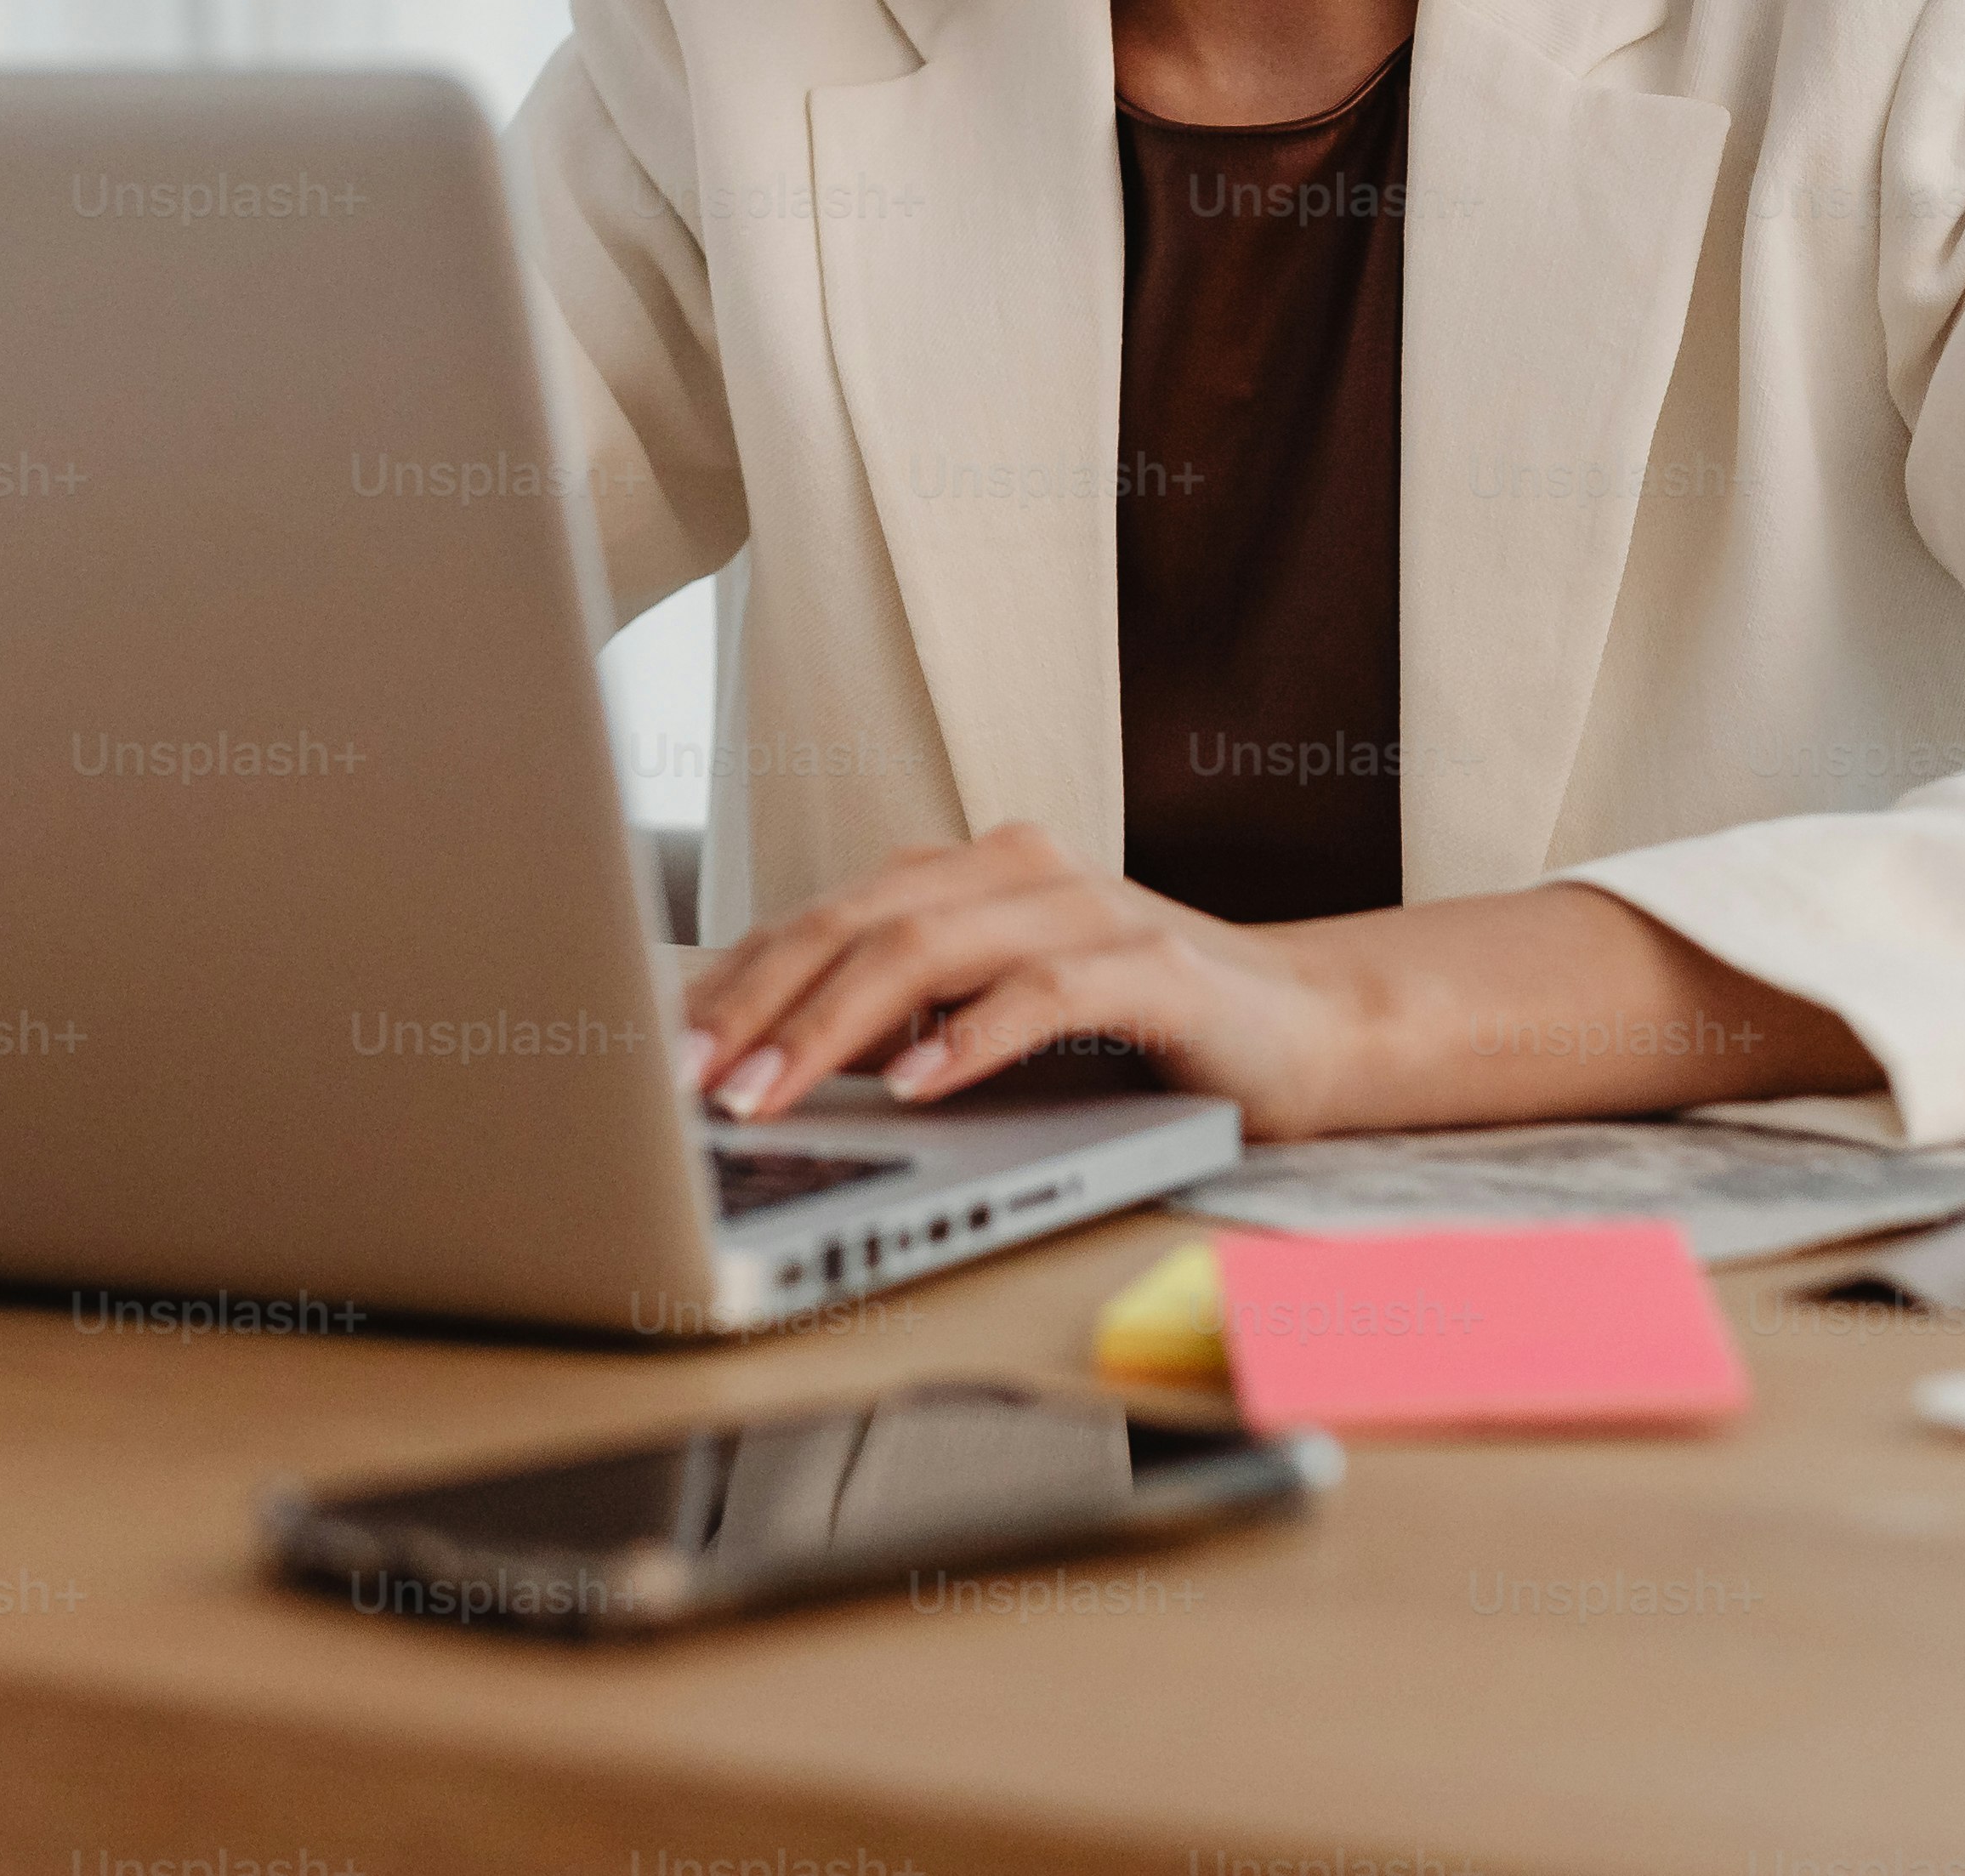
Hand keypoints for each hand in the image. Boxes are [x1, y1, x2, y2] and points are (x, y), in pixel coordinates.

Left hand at [675, 824, 1373, 1132]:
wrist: (1308, 1030)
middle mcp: (1016, 871)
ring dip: (834, 1029)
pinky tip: (918, 1087)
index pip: (820, 917)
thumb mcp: (991, 1022)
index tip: (656, 1050)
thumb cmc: (1133, 1033)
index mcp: (964, 873)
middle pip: (854, 924)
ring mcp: (1090, 910)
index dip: (733, 981)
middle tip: (686, 1083)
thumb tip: (758, 1067)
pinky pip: (1044, 992)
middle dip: (757, 1007)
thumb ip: (900, 1022)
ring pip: (928, 950)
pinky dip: (972, 1038)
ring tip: (770, 1093)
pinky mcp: (1159, 970)